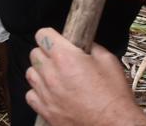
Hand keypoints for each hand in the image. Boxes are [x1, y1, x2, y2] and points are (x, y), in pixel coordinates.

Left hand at [26, 28, 145, 125]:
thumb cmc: (114, 98)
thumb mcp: (109, 62)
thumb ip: (92, 47)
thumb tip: (84, 44)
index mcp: (66, 58)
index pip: (42, 34)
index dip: (50, 35)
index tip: (56, 39)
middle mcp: (51, 74)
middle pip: (35, 53)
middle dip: (46, 53)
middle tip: (61, 59)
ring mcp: (46, 94)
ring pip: (30, 73)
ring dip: (41, 71)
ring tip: (56, 76)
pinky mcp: (45, 111)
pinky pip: (31, 95)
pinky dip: (38, 92)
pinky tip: (51, 92)